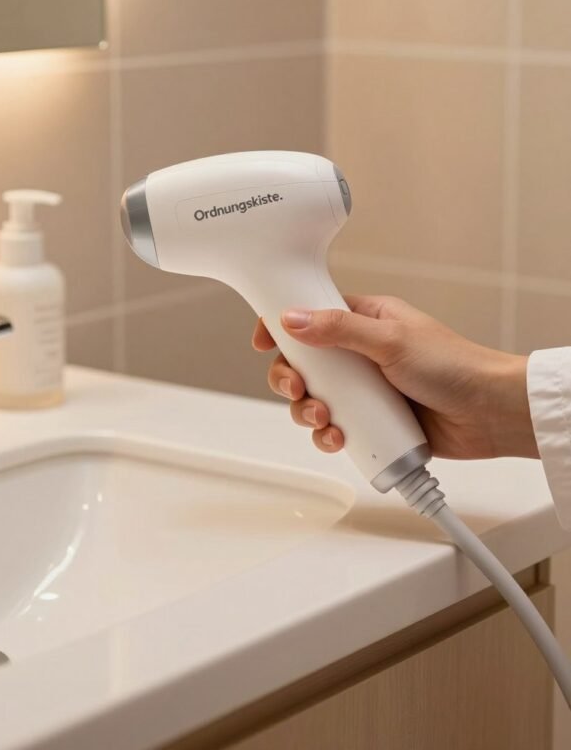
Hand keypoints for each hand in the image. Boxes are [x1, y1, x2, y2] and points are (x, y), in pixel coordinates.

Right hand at [252, 296, 536, 459]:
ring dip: (308, 411)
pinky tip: (337, 438)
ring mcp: (367, 390)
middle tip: (299, 388)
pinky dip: (328, 435)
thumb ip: (338, 329)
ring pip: (316, 398)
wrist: (491, 413)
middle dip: (292, 378)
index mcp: (365, 319)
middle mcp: (361, 353)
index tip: (262, 341)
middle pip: (305, 363)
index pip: (311, 314)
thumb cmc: (455, 366)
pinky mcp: (374, 422)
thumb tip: (291, 319)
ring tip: (326, 418)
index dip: (282, 326)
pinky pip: (336, 428)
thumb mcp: (390, 340)